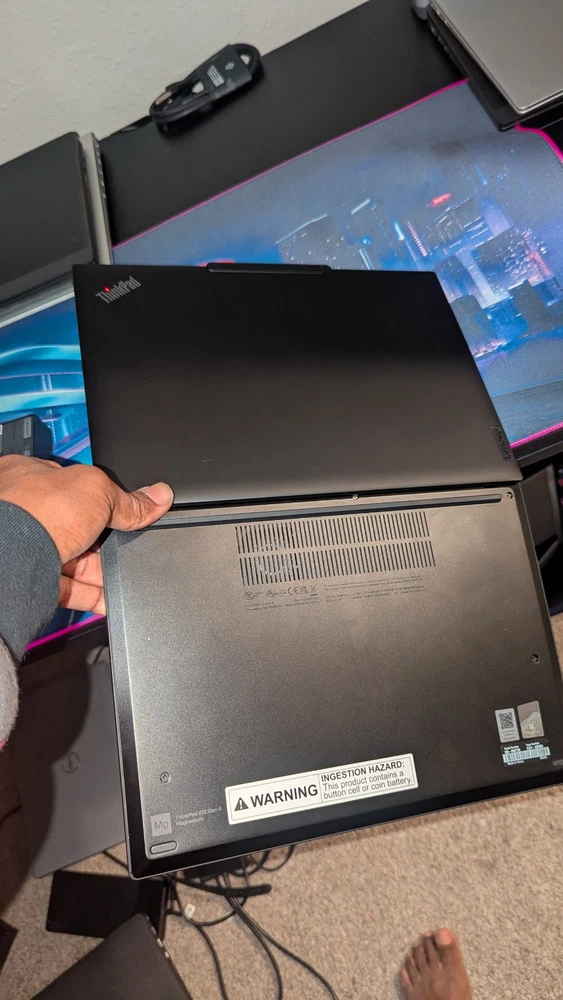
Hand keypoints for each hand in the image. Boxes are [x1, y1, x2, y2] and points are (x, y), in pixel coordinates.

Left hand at [0, 456, 172, 615]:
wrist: (8, 560)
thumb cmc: (34, 511)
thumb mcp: (96, 489)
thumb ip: (128, 498)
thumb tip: (157, 498)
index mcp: (31, 476)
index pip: (76, 487)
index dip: (105, 500)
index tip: (130, 513)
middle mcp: (24, 512)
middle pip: (79, 527)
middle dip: (106, 541)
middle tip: (129, 546)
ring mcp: (26, 549)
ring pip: (75, 561)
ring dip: (102, 570)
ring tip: (126, 574)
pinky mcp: (31, 581)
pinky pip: (68, 590)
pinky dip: (92, 595)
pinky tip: (111, 598)